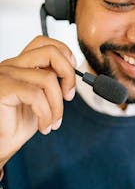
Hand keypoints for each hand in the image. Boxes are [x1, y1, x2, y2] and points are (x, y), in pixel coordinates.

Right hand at [0, 36, 76, 165]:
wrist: (1, 145)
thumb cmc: (18, 124)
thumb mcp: (41, 99)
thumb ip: (51, 82)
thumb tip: (71, 72)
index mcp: (20, 65)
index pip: (44, 43)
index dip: (64, 52)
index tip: (73, 70)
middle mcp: (11, 65)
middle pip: (50, 52)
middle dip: (68, 74)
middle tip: (69, 96)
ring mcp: (5, 75)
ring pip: (48, 79)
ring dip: (57, 106)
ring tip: (53, 122)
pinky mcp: (3, 89)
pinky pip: (36, 96)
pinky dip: (46, 114)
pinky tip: (44, 126)